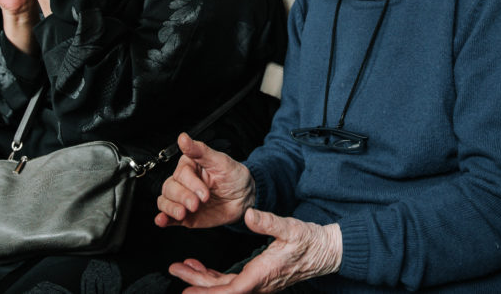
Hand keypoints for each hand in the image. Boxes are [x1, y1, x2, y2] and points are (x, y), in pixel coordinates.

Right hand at [155, 133, 254, 228]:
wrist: (245, 198)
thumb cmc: (234, 176)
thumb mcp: (221, 161)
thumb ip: (200, 151)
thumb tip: (183, 138)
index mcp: (189, 166)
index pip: (181, 174)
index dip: (191, 184)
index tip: (204, 193)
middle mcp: (183, 182)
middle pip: (170, 188)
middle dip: (183, 197)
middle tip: (197, 204)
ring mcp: (183, 199)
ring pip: (165, 201)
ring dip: (171, 208)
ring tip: (182, 213)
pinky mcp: (185, 215)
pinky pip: (168, 217)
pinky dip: (163, 219)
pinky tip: (162, 220)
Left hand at [168, 209, 342, 292]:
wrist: (325, 251)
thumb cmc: (309, 241)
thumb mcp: (290, 227)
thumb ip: (268, 222)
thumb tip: (249, 215)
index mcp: (263, 274)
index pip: (231, 290)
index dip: (208, 292)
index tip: (188, 291)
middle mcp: (258, 283)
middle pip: (222, 290)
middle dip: (196, 282)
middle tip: (175, 270)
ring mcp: (258, 282)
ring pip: (224, 286)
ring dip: (202, 278)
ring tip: (182, 266)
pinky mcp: (257, 277)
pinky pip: (231, 281)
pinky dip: (214, 276)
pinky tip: (202, 267)